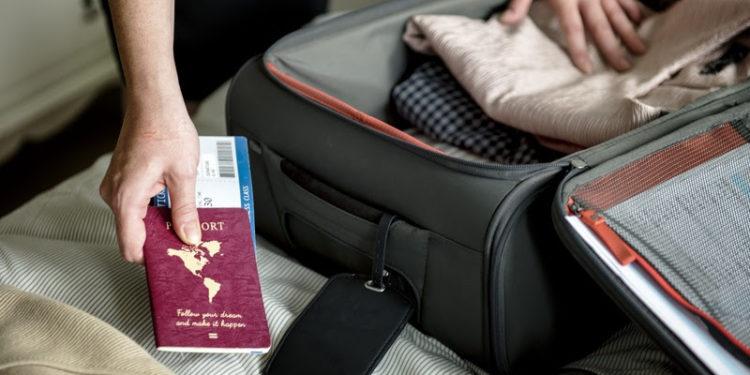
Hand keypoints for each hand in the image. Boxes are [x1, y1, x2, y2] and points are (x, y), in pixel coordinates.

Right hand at [100, 91, 200, 263]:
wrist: (153, 101)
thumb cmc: (166, 128)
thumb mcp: (184, 174)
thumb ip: (185, 210)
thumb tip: (189, 237)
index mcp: (126, 197)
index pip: (131, 247)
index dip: (152, 259)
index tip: (174, 263)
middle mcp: (114, 194)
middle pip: (134, 235)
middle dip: (161, 242)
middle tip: (188, 244)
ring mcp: (116, 186)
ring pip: (137, 220)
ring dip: (160, 224)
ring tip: (187, 224)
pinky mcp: (123, 179)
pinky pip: (137, 205)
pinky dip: (155, 210)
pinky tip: (176, 206)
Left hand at [500, 0, 646, 72]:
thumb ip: (518, 4)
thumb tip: (504, 22)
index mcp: (565, 0)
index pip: (573, 29)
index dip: (579, 49)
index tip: (587, 69)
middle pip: (601, 26)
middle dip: (613, 48)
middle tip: (624, 68)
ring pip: (617, 13)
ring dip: (629, 32)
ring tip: (640, 50)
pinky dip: (632, 8)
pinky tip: (640, 21)